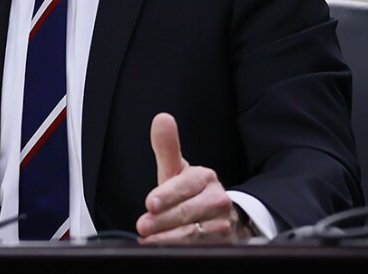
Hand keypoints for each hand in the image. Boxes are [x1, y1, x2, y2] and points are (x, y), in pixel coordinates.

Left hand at [135, 112, 250, 243]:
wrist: (219, 216)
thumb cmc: (191, 192)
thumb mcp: (177, 170)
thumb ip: (166, 147)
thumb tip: (162, 119)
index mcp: (205, 178)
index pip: (185, 186)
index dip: (167, 195)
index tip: (150, 202)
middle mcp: (218, 200)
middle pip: (188, 212)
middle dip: (163, 220)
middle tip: (143, 225)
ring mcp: (223, 223)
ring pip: (194, 232)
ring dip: (170, 237)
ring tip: (150, 239)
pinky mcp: (224, 242)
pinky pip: (202, 247)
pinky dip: (181, 248)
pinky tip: (164, 248)